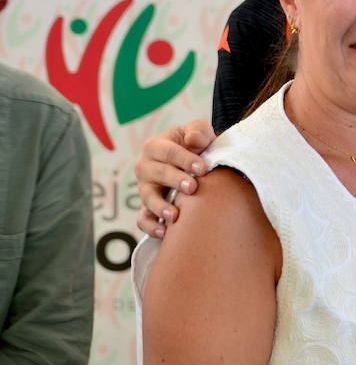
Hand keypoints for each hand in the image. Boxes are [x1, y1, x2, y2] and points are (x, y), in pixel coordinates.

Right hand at [135, 120, 215, 237]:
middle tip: (193, 187)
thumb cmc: (197, 145)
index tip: (203, 168)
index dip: (185, 159)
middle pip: (156, 173)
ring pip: (147, 197)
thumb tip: (194, 140)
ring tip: (175, 215)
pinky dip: (150, 227)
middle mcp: (146, 167)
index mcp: (156, 146)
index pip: (168, 151)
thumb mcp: (198, 132)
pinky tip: (165, 233)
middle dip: (174, 180)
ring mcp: (145, 188)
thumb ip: (198, 131)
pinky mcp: (148, 207)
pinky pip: (143, 219)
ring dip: (160, 206)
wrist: (196, 164)